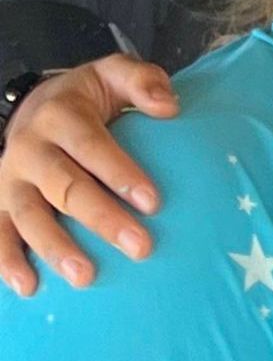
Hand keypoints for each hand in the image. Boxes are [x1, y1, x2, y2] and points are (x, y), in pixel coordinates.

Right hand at [0, 58, 177, 296]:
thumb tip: (169, 106)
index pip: (91, 147)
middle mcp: (30, 149)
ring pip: (29, 216)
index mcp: (60, 116)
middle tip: (140, 247)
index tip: (154, 202)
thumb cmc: (88, 97)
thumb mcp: (114, 74)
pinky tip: (26, 286)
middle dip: (101, 219)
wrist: (36, 104)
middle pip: (65, 187)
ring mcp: (9, 179)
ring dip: (55, 249)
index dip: (120, 174)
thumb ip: (143, 81)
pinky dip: (6, 259)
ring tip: (85, 277)